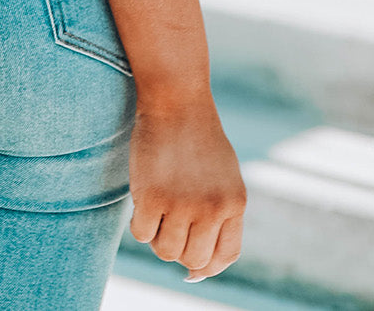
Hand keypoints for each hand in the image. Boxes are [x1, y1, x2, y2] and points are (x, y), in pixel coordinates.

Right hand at [128, 92, 245, 281]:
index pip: (225, 256)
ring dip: (158, 237)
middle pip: (193, 260)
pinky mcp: (150, 196)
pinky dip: (139, 223)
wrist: (176, 100)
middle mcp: (212, 209)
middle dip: (179, 248)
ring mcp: (181, 204)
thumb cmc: (197, 138)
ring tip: (156, 210)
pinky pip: (141, 234)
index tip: (192, 263)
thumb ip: (218, 216)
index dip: (207, 266)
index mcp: (234, 204)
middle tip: (169, 223)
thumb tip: (195, 274)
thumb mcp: (224, 176)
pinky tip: (142, 201)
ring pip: (166, 251)